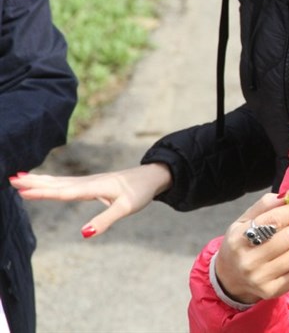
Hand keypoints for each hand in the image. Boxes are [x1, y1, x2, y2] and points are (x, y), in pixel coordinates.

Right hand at [9, 163, 170, 237]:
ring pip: (59, 181)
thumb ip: (105, 220)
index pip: (64, 192)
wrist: (152, 177)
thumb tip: (84, 234)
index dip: (44, 193)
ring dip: (39, 180)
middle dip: (34, 183)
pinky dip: (51, 181)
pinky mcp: (90, 183)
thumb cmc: (140, 192)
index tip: (22, 192)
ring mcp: (88, 181)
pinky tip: (43, 181)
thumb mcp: (126, 209)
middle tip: (11, 180)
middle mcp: (88, 182)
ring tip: (18, 178)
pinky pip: (66, 182)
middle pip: (57, 183)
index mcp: (94, 187)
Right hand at [214, 193, 288, 303]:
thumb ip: (267, 205)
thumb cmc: (242, 242)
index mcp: (239, 238)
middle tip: (285, 231)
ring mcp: (260, 278)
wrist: (229, 277)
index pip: (276, 219)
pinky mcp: (272, 291)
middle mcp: (248, 260)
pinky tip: (287, 260)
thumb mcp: (245, 220)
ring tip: (285, 246)